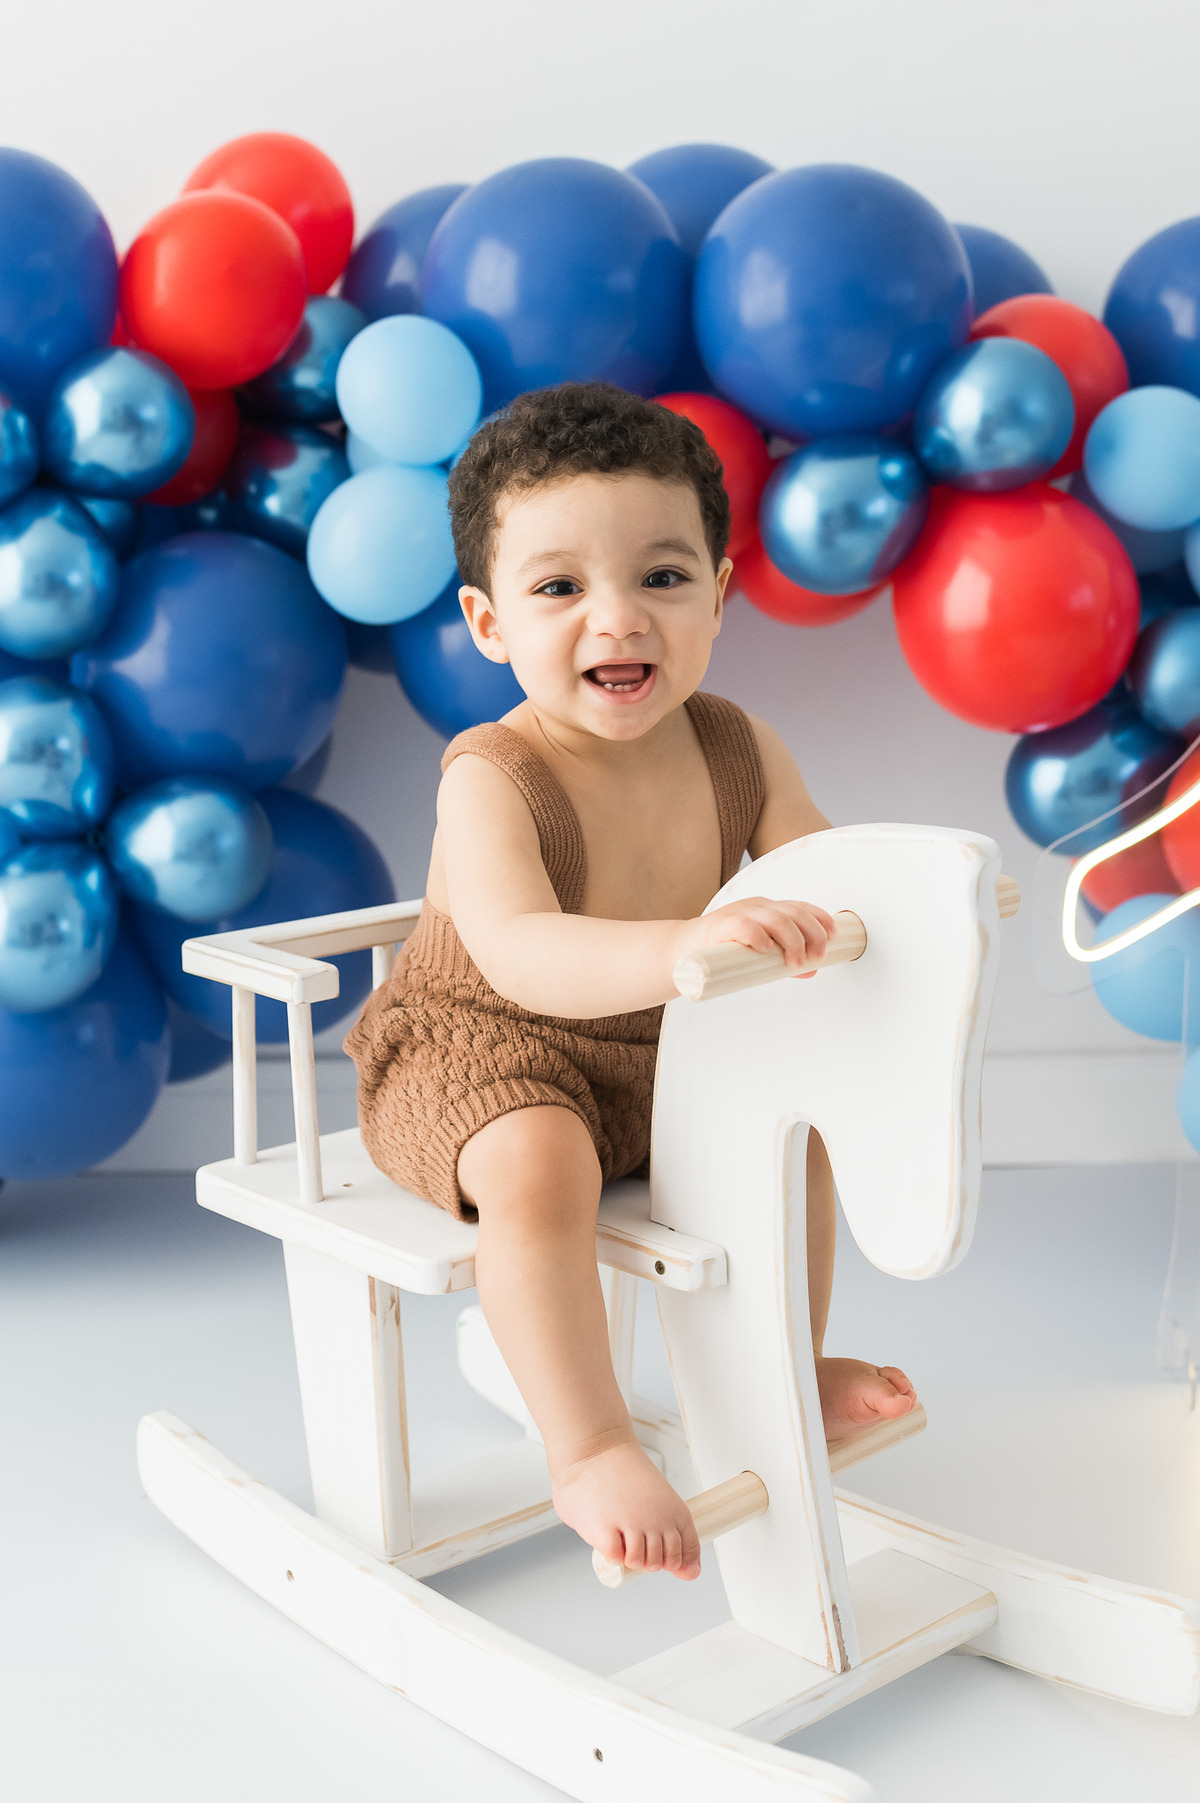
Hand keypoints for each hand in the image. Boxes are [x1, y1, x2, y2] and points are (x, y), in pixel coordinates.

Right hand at [673, 896, 837, 977]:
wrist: (680, 952)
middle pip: (794, 912)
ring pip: (776, 918)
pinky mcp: (720, 925)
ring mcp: (738, 914)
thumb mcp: (757, 954)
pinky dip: (759, 936)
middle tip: (816, 956)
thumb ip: (782, 959)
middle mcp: (756, 907)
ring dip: (792, 940)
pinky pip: (744, 924)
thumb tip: (809, 969)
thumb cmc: (720, 952)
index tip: (834, 935)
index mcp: (766, 910)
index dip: (820, 918)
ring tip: (795, 962)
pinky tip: (766, 949)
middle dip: (812, 934)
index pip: (799, 907)